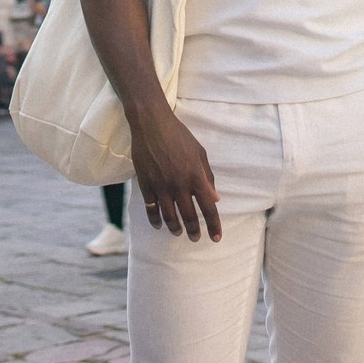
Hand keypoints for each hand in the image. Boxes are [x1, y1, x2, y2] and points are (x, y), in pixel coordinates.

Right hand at [130, 109, 220, 242]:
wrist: (152, 123)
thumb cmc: (179, 136)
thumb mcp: (200, 153)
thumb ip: (208, 177)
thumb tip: (215, 198)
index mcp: (196, 176)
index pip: (209, 208)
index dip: (214, 226)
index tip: (216, 238)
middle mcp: (180, 185)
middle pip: (189, 217)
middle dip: (194, 231)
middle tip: (195, 238)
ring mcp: (162, 186)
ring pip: (170, 217)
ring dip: (175, 228)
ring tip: (178, 233)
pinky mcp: (146, 185)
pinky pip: (151, 209)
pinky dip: (155, 220)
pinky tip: (159, 225)